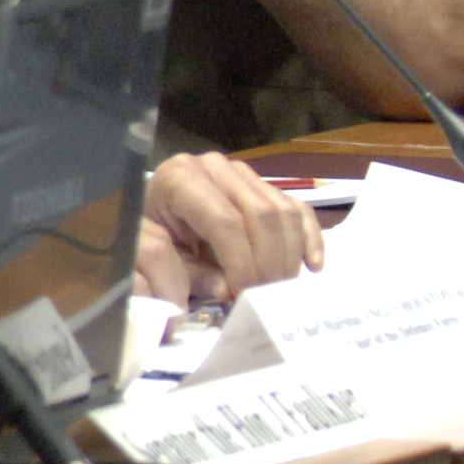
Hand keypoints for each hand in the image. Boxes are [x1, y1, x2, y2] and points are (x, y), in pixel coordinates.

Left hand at [131, 149, 321, 304]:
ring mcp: (243, 173)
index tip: (244, 294)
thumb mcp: (159, 254)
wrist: (153, 210)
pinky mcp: (265, 184)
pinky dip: (309, 238)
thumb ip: (192, 274)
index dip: (241, 262)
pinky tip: (312, 266)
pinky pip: (297, 209)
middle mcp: (215, 167)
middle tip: (267, 296)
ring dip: (289, 255)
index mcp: (181, 178)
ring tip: (281, 288)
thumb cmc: (151, 232)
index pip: (226, 221)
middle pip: (262, 215)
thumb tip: (230, 291)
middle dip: (268, 262)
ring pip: (284, 211)